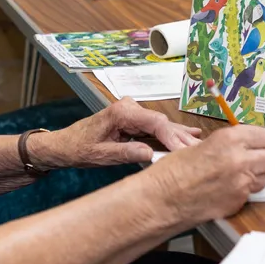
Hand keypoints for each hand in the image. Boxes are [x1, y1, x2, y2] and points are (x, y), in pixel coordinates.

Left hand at [38, 98, 201, 168]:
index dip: (173, 138)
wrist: (63, 145)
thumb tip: (151, 154)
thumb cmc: (77, 148)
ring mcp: (132, 112)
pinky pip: (155, 127)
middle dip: (181, 138)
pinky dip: (171, 134)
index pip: (155, 124)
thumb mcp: (101, 156)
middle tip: (201, 151)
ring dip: (179, 137)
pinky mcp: (133, 119)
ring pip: (162, 125)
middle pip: (162, 123)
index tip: (186, 151)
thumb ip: (126, 153)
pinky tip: (190, 135)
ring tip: (200, 146)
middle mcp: (129, 107)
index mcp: (121, 113)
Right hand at [148, 126, 264, 224]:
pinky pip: (251, 194)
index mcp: (230, 139)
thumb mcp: (201, 146)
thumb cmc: (172, 172)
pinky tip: (226, 190)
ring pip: (264, 178)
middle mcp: (240, 159)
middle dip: (261, 159)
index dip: (261, 141)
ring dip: (255, 176)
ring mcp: (241, 183)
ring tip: (236, 176)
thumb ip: (226, 145)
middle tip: (250, 160)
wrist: (161, 199)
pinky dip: (243, 192)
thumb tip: (241, 146)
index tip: (258, 144)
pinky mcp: (238, 202)